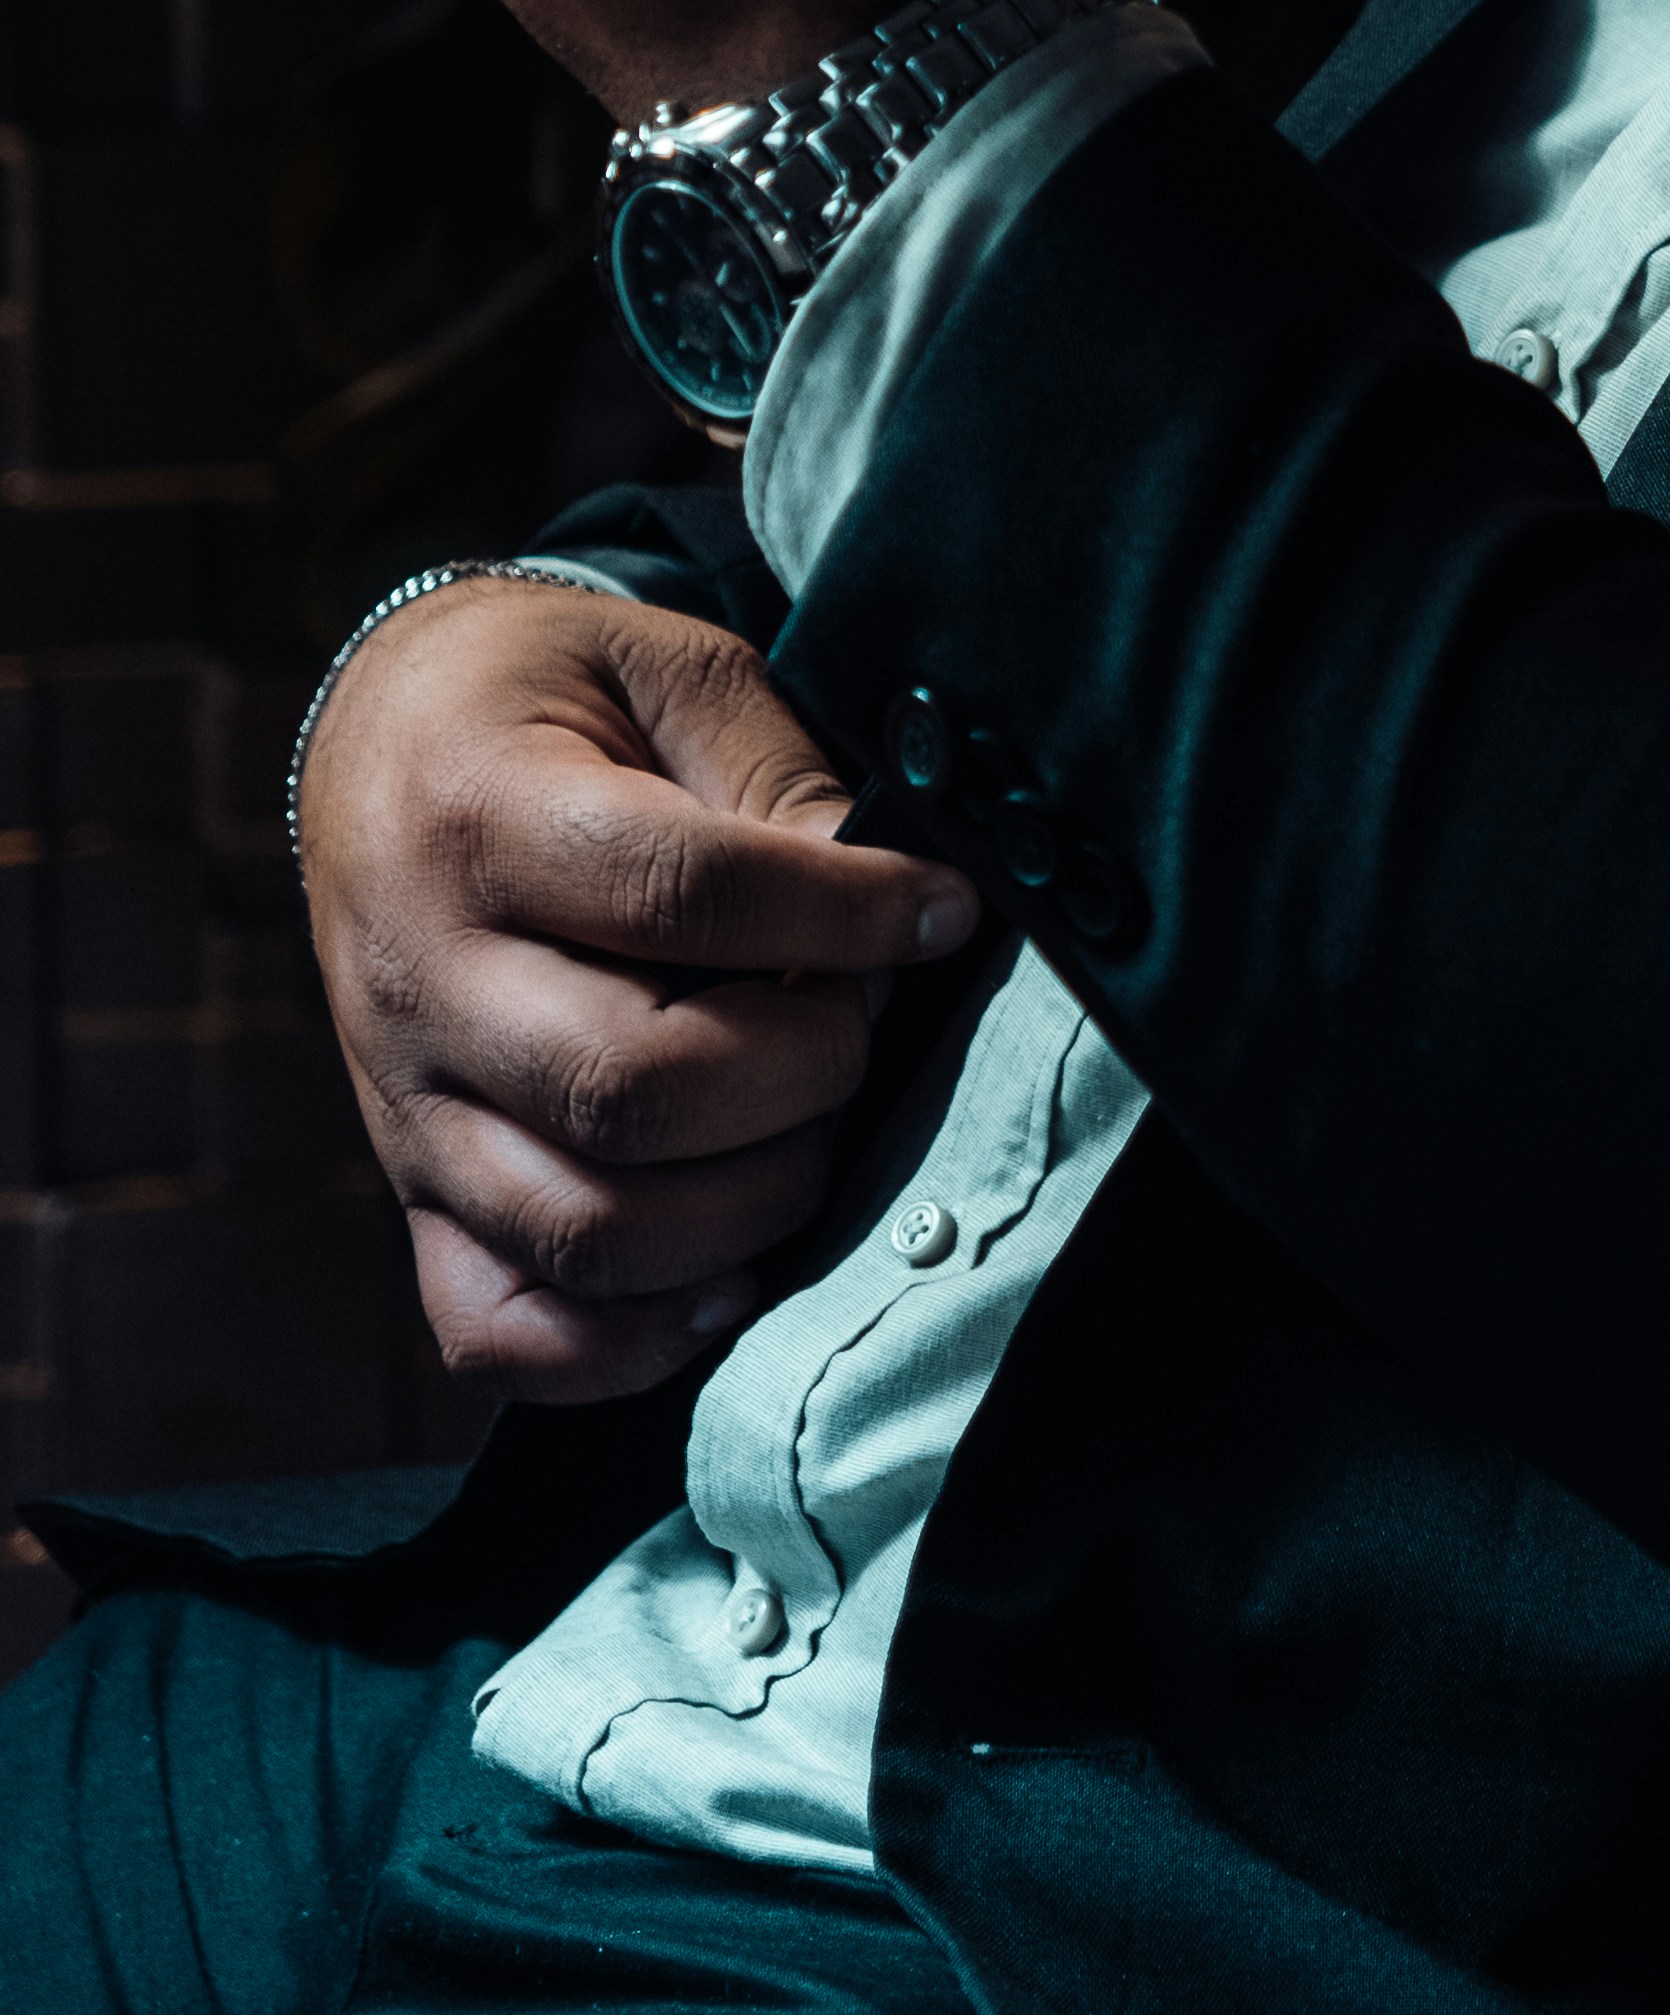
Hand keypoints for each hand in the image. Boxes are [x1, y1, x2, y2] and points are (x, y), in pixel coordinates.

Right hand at [299, 575, 984, 1400]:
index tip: (942, 909)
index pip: (679, 895)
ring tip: (811, 1127)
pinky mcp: (414, 1196)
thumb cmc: (554, 698)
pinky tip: (727, 1277)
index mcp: (479, 816)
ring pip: (582, 1227)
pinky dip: (625, 1344)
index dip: (841, 912)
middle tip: (860, 1018)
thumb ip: (778, 774)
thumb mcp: (671, 670)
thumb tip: (893, 903)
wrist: (382, 740)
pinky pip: (496, 1329)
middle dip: (802, 1068)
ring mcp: (408, 1109)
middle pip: (629, 1086)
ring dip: (748, 1205)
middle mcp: (424, 979)